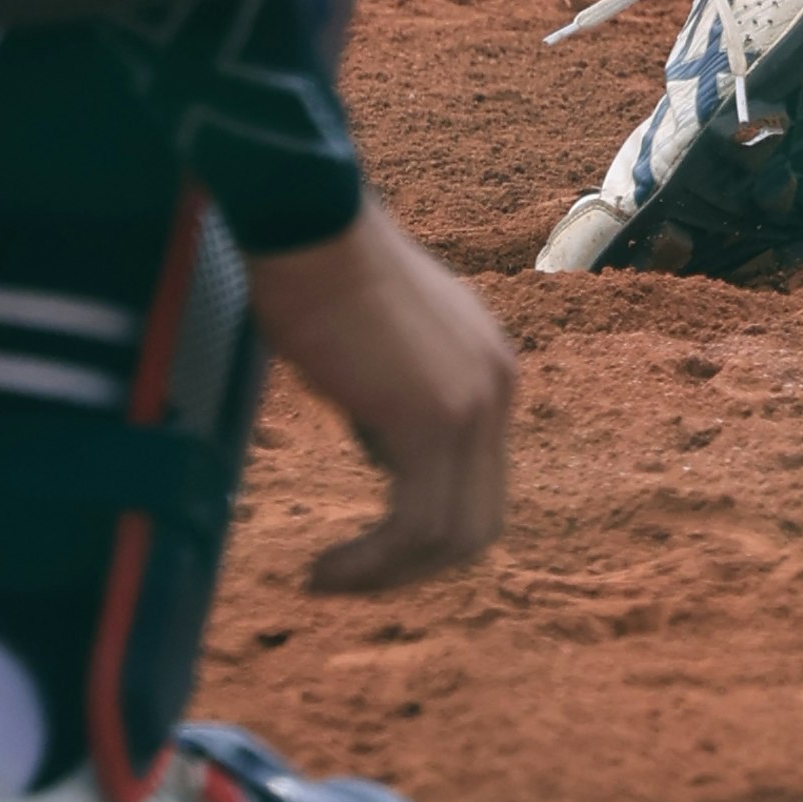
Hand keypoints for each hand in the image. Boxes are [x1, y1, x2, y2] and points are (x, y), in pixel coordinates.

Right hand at [248, 198, 515, 590]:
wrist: (305, 220)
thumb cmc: (316, 267)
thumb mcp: (377, 342)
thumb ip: (398, 393)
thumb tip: (383, 448)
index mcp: (488, 364)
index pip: (478, 479)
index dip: (428, 527)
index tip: (370, 545)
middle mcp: (497, 385)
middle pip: (479, 520)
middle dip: (417, 563)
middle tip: (354, 576)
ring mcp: (473, 405)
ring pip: (452, 535)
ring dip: (391, 573)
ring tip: (333, 580)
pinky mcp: (434, 422)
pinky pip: (415, 526)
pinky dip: (374, 563)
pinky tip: (328, 570)